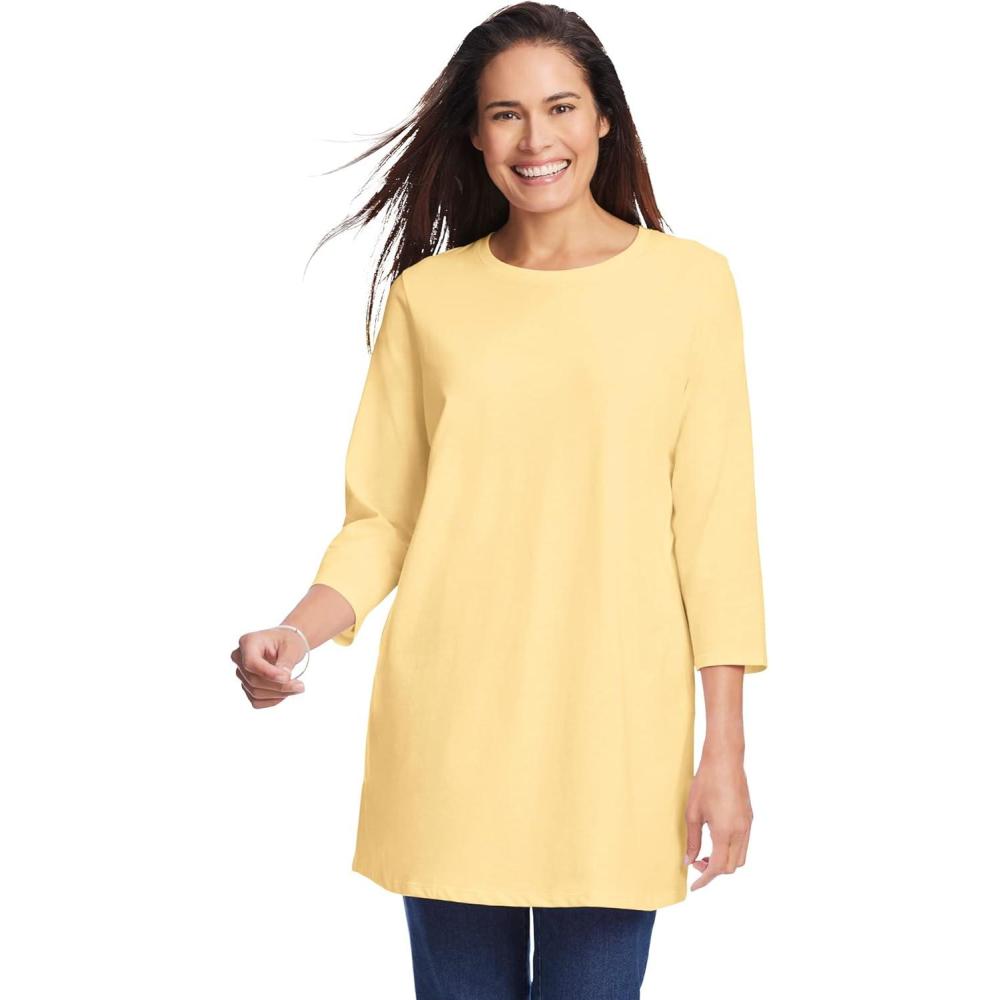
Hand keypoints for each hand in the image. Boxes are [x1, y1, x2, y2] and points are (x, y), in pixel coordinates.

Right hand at [231, 628, 306, 708]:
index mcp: (248, 642)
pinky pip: (256, 701)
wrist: (286, 645)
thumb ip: (287, 661)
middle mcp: (240, 658)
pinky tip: (286, 692)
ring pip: (255, 693)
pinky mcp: (246, 686)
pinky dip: (273, 700)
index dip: (267, 673)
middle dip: (279, 686)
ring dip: (279, 694)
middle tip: (301, 686)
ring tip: (298, 687)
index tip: (287, 677)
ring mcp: (241, 673)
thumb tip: (284, 678)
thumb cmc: (288, 641)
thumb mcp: (292, 647)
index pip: (251, 662)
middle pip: (254, 680)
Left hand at [683, 746, 752, 889]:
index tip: (695, 886)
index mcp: (725, 832)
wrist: (725, 760)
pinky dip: (731, 850)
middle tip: (696, 861)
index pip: (717, 867)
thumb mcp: (693, 813)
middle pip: (731, 867)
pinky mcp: (749, 818)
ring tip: (706, 852)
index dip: (705, 879)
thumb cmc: (706, 783)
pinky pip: (744, 844)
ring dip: (724, 861)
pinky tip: (717, 840)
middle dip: (714, 871)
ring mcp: (748, 825)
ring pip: (740, 857)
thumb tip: (689, 860)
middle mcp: (741, 832)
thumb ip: (692, 840)